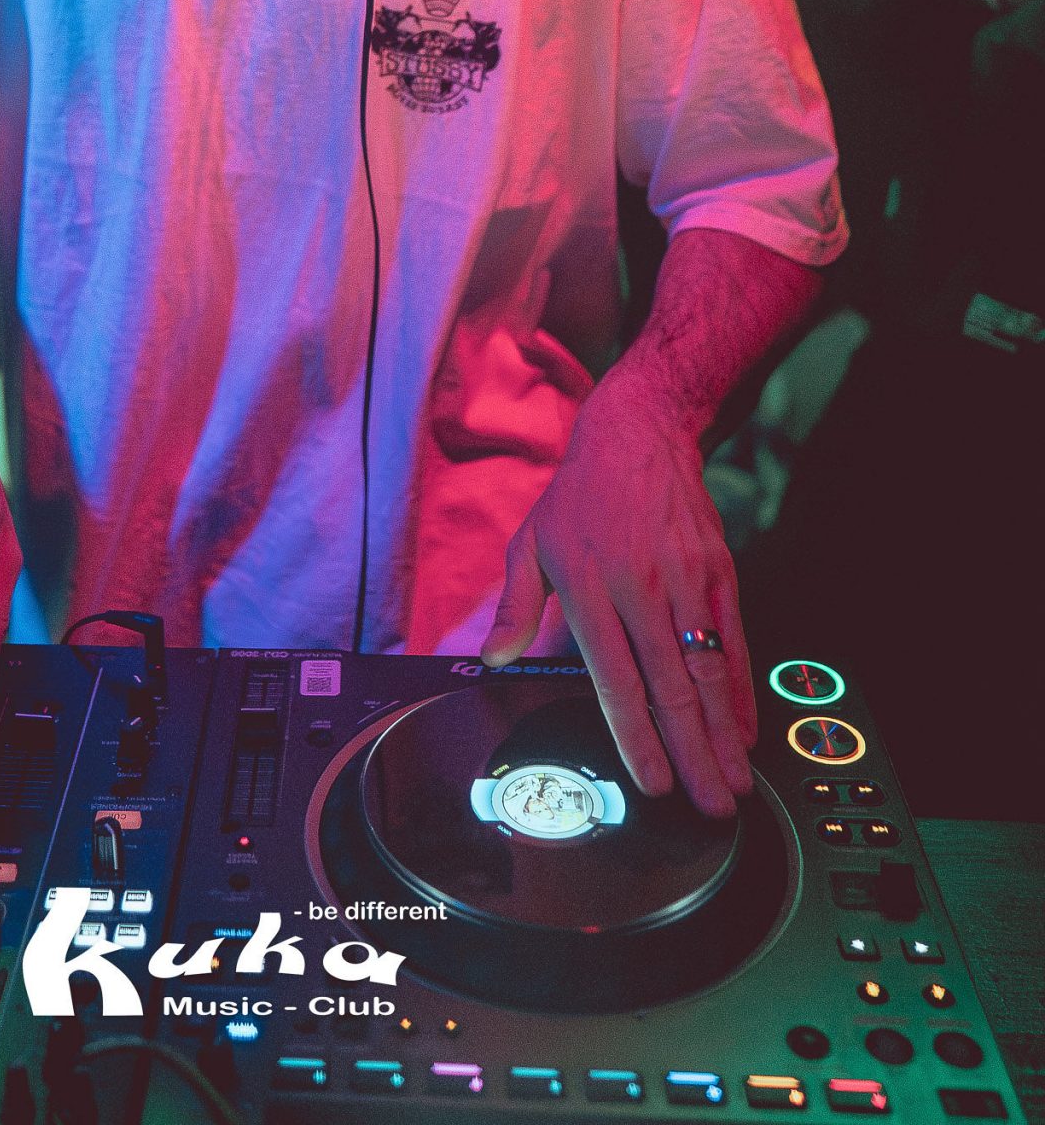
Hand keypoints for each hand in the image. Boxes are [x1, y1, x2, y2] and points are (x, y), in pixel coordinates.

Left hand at [481, 369, 758, 817]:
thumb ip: (514, 606)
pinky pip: (734, 640)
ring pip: (708, 670)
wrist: (639, 434)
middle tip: (710, 807)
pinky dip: (743, 689)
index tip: (653, 784)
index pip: (617, 678)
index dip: (636, 736)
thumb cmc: (579, 496)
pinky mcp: (718, 572)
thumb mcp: (531, 542)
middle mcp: (641, 588)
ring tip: (736, 782)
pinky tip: (748, 730)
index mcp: (590, 588)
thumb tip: (493, 658)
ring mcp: (685, 581)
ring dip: (724, 733)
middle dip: (692, 755)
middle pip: (670, 686)